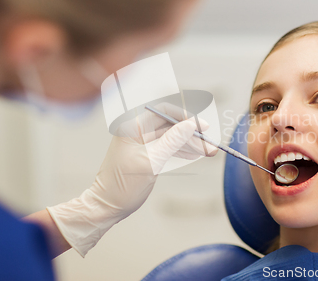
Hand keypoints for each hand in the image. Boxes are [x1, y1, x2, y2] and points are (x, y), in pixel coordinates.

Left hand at [47, 103, 215, 256]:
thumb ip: (172, 141)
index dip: (185, 116)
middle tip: (209, 145)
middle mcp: (137, 131)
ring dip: (190, 144)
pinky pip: (169, 147)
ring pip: (172, 137)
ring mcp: (143, 142)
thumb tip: (190, 125)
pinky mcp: (148, 153)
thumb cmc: (122, 185)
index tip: (202, 126)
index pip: (163, 111)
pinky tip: (196, 155)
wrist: (108, 206)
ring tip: (209, 152)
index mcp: (132, 127)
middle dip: (192, 134)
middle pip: (171, 125)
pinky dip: (183, 151)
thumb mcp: (151, 162)